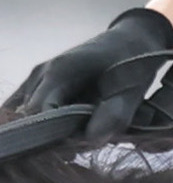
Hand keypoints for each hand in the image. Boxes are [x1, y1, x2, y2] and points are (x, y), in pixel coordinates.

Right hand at [9, 5, 172, 143]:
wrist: (130, 41)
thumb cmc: (133, 62)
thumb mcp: (132, 89)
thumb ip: (115, 114)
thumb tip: (92, 139)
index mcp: (59, 72)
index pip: (40, 114)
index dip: (59, 133)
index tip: (83, 141)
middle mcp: (40, 75)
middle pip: (32, 117)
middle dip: (56, 134)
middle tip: (86, 136)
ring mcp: (37, 80)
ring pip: (29, 116)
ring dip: (52, 129)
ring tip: (82, 128)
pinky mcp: (40, 85)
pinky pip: (32, 110)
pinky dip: (48, 123)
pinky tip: (73, 124)